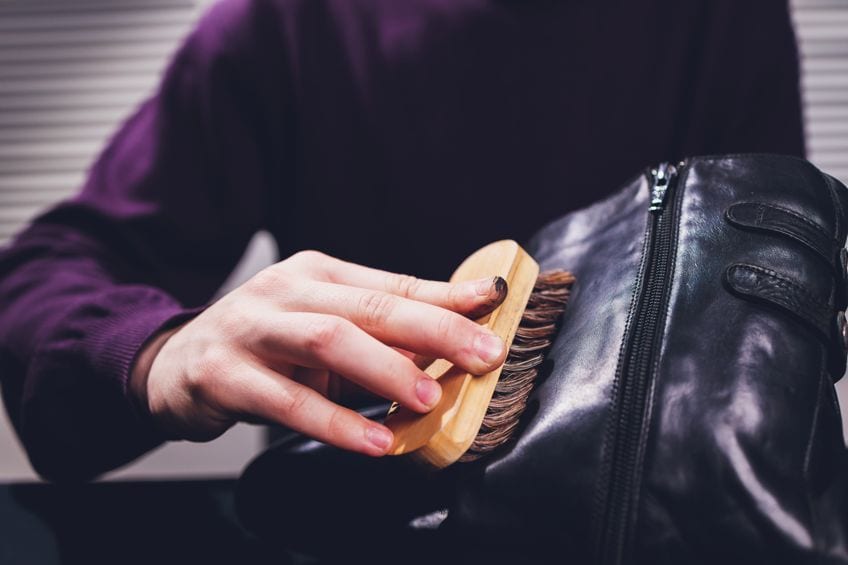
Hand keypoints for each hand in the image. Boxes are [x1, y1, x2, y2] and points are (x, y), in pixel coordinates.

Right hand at [130, 250, 507, 455]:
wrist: (173, 363)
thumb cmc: (265, 345)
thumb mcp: (323, 326)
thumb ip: (379, 332)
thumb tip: (452, 341)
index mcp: (316, 273)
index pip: (392, 283)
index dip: (446, 296)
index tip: (494, 305)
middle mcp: (284, 291)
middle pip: (368, 306)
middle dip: (432, 329)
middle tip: (482, 355)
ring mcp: (250, 328)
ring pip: (327, 339)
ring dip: (385, 369)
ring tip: (429, 399)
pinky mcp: (223, 374)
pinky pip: (285, 400)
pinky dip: (334, 422)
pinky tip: (372, 440)